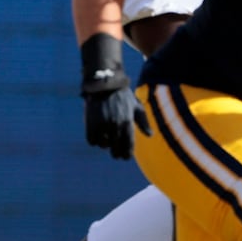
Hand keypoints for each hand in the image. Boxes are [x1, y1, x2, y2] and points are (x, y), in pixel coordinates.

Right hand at [80, 33, 149, 159]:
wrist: (105, 83)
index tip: (125, 157)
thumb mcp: (136, 106)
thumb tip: (150, 135)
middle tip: (115, 153)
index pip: (128, 145)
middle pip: (115, 149)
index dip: (127, 154)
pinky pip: (91, 140)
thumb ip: (143, 122)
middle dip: (116, 153)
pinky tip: (96, 137)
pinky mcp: (91, 122)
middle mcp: (115, 125)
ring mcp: (102, 124)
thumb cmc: (123, 95)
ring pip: (102, 145)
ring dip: (104, 145)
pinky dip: (93, 141)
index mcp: (128, 122)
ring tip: (106, 141)